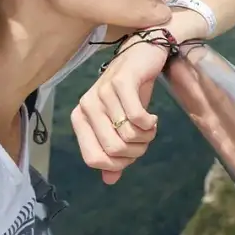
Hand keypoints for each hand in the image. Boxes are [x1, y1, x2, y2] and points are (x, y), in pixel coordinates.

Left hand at [71, 40, 167, 183]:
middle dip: (136, 150)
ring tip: (150, 126)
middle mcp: (86, 106)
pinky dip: (150, 124)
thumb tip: (109, 180)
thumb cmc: (130, 92)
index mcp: (81, 119)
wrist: (143, 54)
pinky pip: (137, 117)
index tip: (133, 153)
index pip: (93, 159)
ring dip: (147, 136)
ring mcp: (102, 92)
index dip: (119, 163)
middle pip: (113, 149)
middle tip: (146, 138)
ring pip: (127, 135)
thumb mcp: (120, 123)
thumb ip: (113, 151)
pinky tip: (153, 117)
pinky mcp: (122, 82)